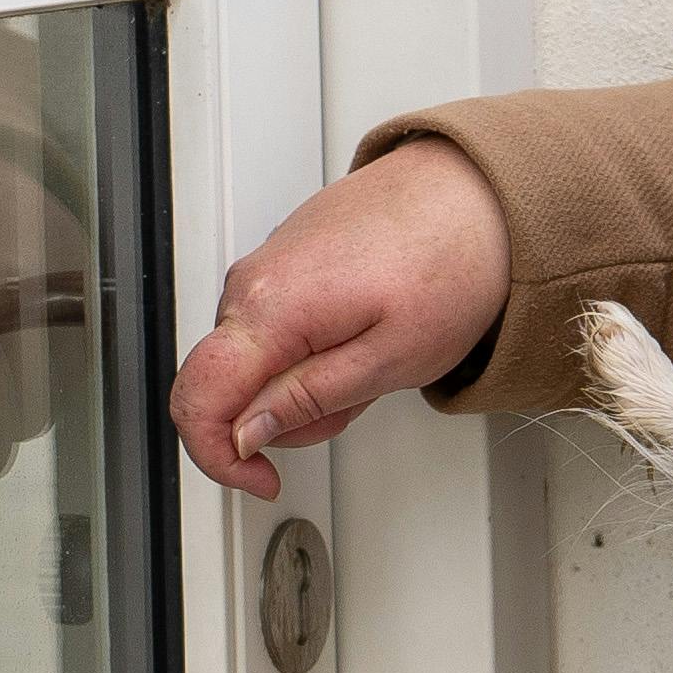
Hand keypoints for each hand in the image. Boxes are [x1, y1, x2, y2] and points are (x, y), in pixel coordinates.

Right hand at [169, 138, 509, 498]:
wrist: (477, 194)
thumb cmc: (450, 266)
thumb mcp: (391, 360)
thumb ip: (308, 401)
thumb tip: (245, 434)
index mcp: (271, 308)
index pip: (196, 399)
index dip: (218, 458)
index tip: (260, 478)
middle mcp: (253, 281)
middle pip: (227, 387)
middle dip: (283, 418)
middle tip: (358, 398)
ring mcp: (266, 265)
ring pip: (255, 361)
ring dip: (303, 382)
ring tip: (370, 359)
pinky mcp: (285, 257)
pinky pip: (275, 327)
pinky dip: (311, 348)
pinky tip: (361, 332)